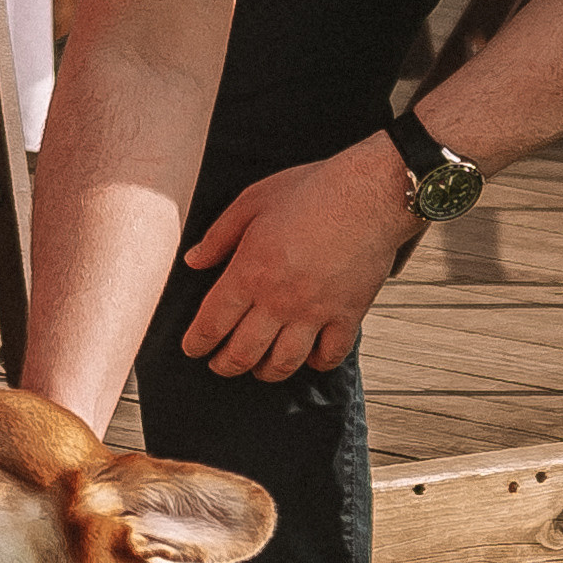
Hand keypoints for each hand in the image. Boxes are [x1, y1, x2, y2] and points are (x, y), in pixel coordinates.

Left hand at [178, 137, 414, 379]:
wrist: (370, 193)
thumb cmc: (313, 190)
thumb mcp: (253, 201)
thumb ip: (219, 236)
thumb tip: (194, 260)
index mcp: (250, 272)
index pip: (212, 323)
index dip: (196, 342)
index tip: (192, 348)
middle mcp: (279, 300)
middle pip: (242, 353)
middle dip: (224, 365)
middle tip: (219, 364)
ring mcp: (315, 312)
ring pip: (283, 363)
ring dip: (265, 372)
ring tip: (259, 368)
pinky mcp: (347, 315)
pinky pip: (329, 356)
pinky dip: (315, 363)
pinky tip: (308, 356)